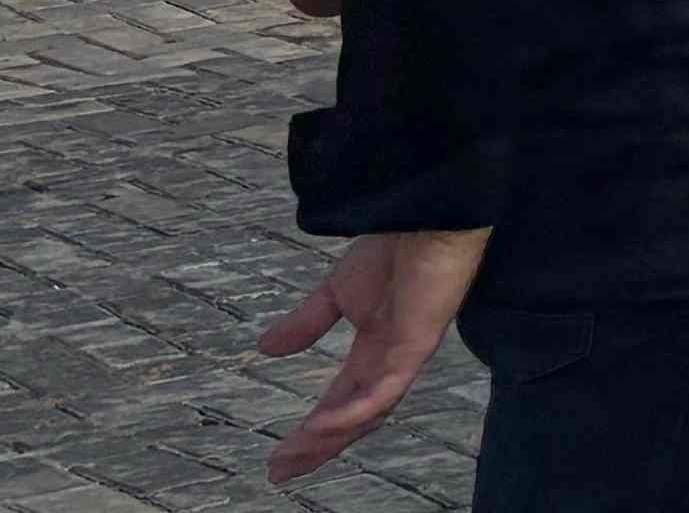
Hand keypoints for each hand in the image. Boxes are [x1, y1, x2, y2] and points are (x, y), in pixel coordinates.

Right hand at [260, 225, 487, 484]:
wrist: (422, 216)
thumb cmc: (393, 248)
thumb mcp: (336, 293)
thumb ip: (306, 325)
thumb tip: (265, 349)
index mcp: (376, 350)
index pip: (341, 401)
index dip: (312, 431)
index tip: (277, 456)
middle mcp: (392, 360)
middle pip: (354, 418)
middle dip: (317, 447)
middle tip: (280, 472)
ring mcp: (406, 355)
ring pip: (369, 413)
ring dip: (329, 437)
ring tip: (293, 456)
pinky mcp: (417, 345)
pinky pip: (385, 390)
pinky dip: (353, 411)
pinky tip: (321, 426)